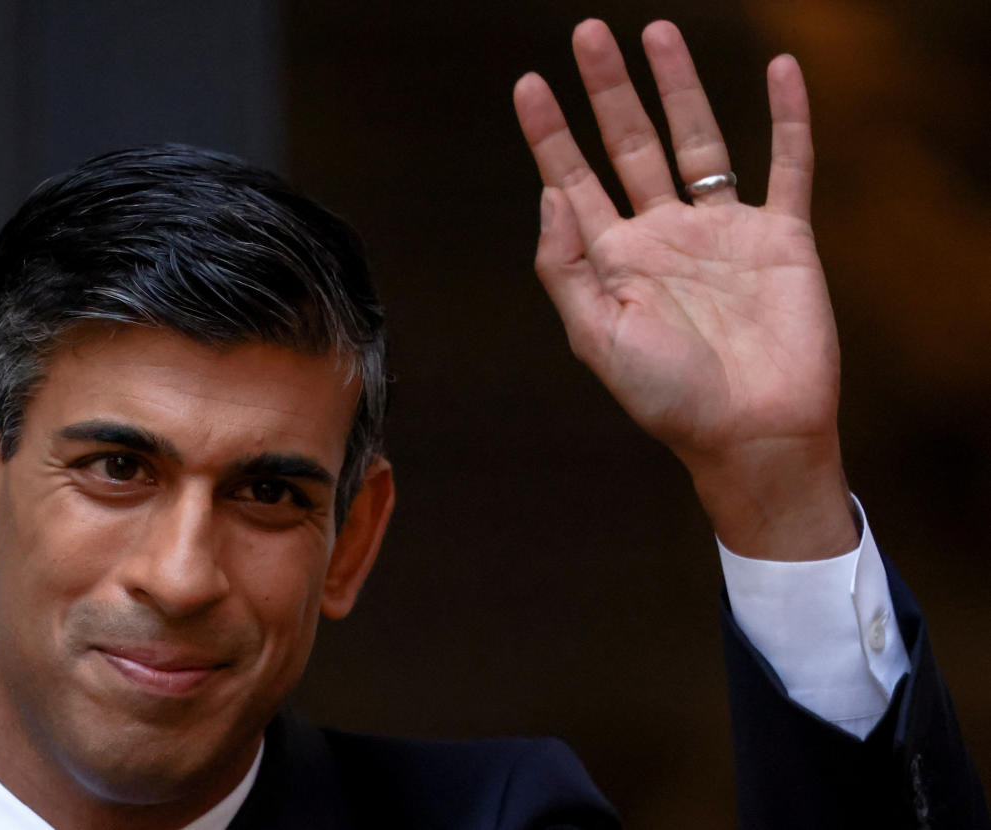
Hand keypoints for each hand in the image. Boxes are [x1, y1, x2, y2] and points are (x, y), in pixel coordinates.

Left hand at [514, 20, 856, 560]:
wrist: (751, 433)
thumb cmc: (668, 398)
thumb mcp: (597, 337)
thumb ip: (565, 267)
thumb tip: (548, 195)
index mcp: (615, 259)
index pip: (574, 180)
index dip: (550, 134)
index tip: (527, 84)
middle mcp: (665, 235)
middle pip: (630, 144)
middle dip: (608, 90)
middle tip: (587, 33)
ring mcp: (723, 231)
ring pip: (699, 140)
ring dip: (679, 87)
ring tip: (657, 32)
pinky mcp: (782, 237)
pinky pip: (787, 164)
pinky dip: (789, 117)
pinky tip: (782, 68)